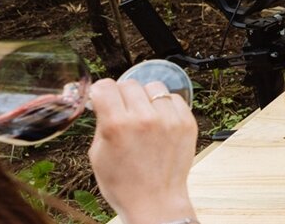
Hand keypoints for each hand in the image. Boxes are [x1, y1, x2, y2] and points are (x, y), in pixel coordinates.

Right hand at [88, 79, 198, 223]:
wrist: (154, 201)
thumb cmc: (123, 183)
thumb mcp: (97, 154)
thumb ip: (101, 123)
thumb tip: (101, 101)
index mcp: (117, 125)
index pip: (105, 86)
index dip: (100, 92)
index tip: (102, 98)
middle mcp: (144, 118)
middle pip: (129, 84)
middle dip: (121, 95)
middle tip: (122, 110)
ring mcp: (169, 120)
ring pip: (154, 87)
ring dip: (145, 97)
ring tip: (143, 115)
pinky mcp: (187, 123)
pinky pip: (174, 98)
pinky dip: (165, 105)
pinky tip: (159, 121)